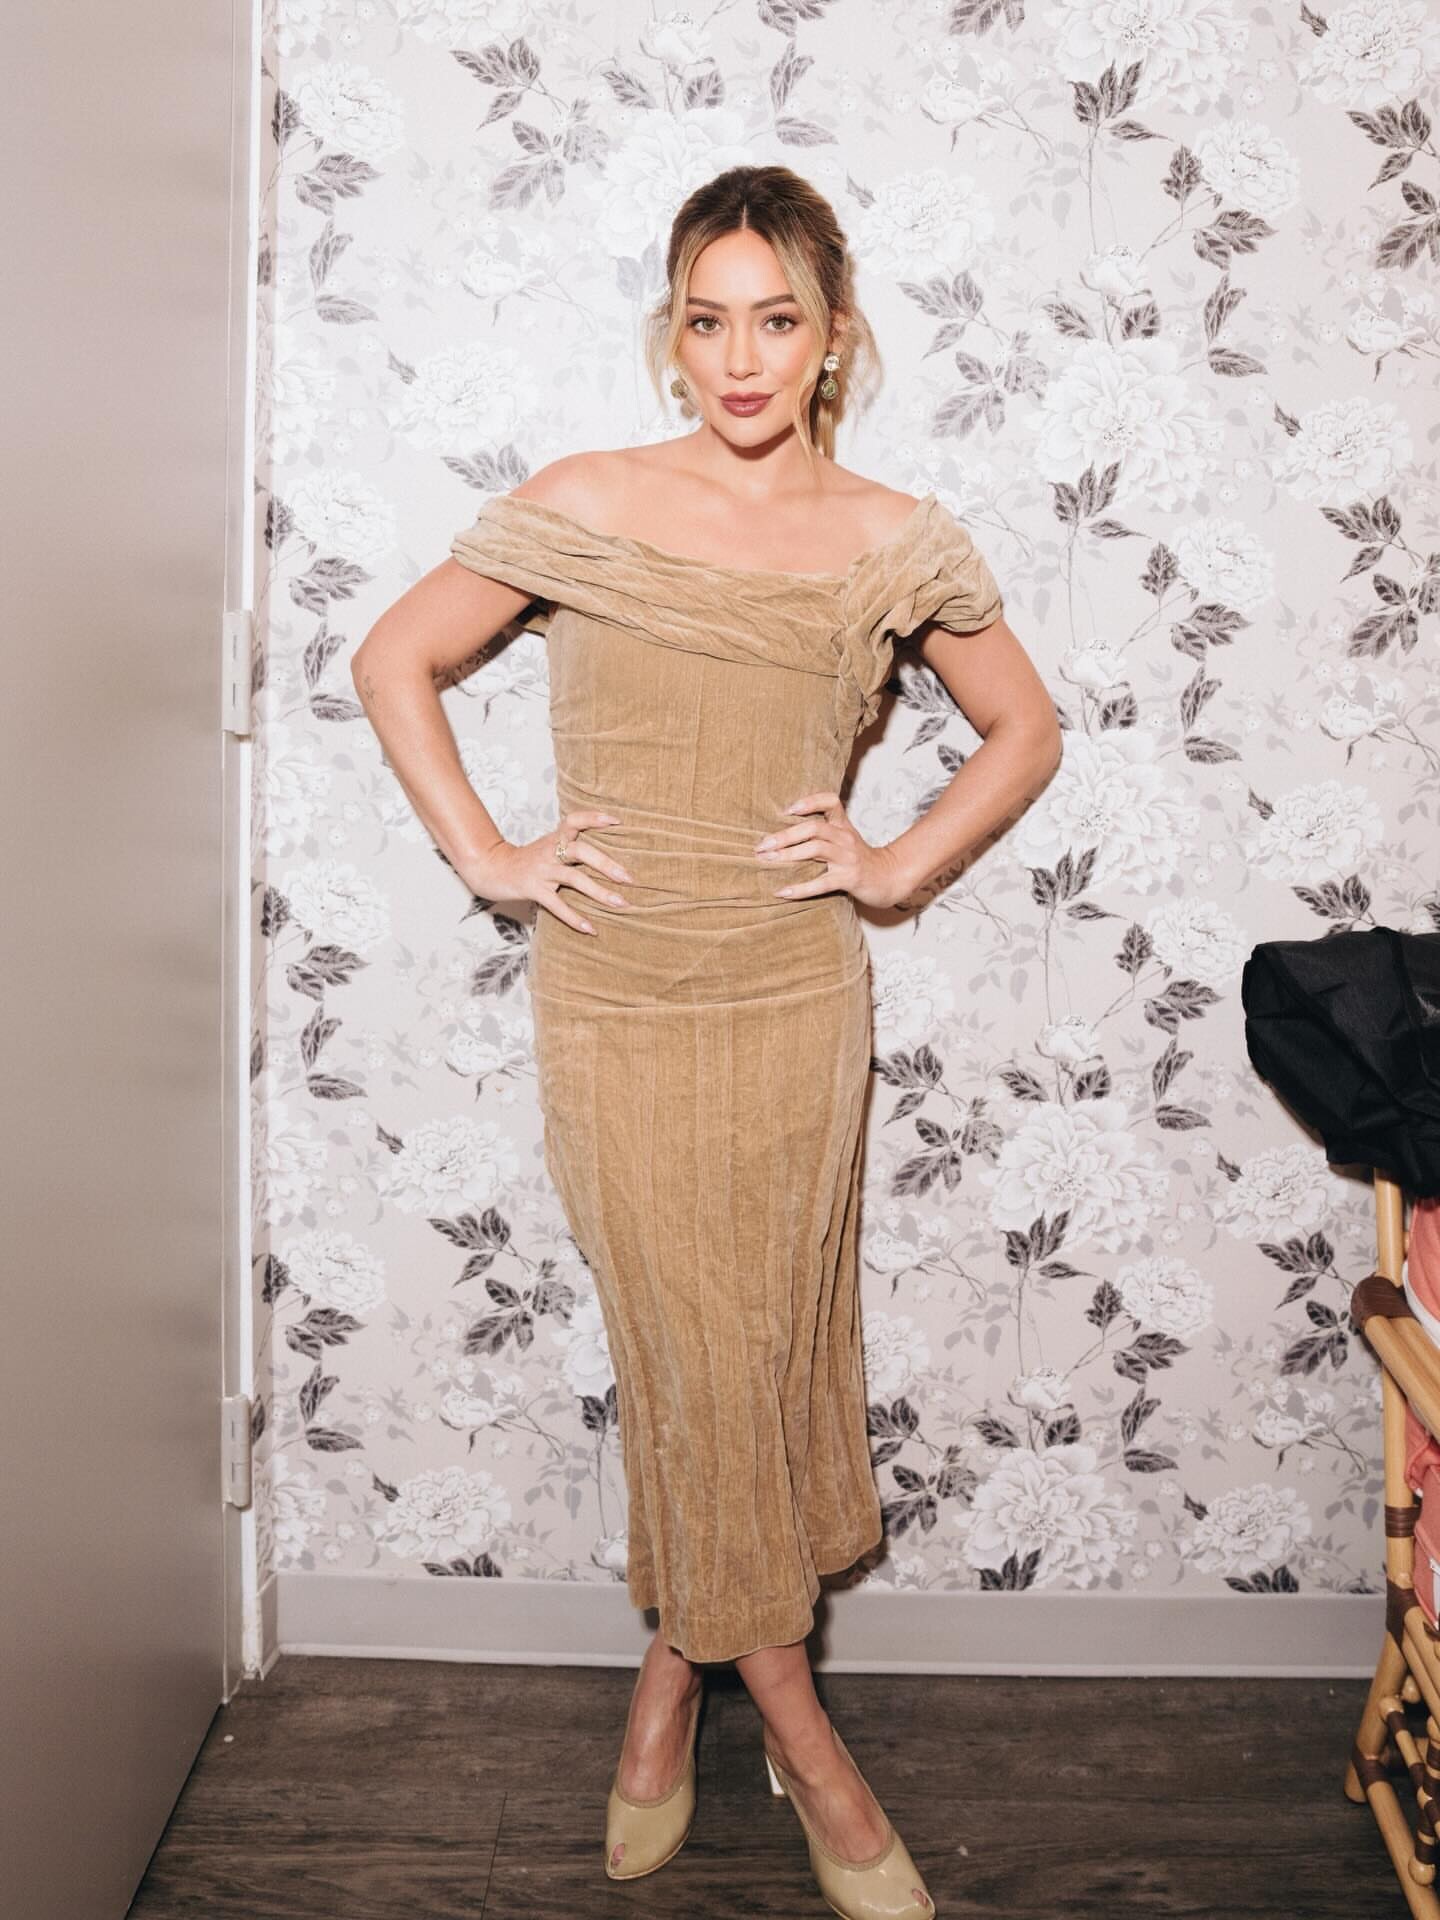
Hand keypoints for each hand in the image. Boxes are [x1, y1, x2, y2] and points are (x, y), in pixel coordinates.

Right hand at [460, 809, 633, 935]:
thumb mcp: (548, 846)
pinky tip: (591, 929)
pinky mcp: (534, 890)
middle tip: (630, 878)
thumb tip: (607, 855)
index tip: (617, 821)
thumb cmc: (528, 860)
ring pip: (574, 878)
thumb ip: (571, 846)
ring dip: (600, 892)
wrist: (492, 869)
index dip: (594, 818)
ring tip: (622, 904)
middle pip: (581, 851)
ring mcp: (541, 871)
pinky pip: (557, 905)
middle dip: (607, 864)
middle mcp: (549, 852)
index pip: (575, 821)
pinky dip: (575, 918)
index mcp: (554, 838)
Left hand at [754, 789, 911, 909]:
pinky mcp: (849, 879)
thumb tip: (783, 834)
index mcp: (843, 826)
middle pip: (814, 828)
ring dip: (788, 855)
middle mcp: (845, 838)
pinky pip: (821, 883)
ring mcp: (848, 858)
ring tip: (766, 861)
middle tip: (762, 846)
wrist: (890, 878)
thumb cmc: (860, 859)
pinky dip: (800, 888)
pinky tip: (782, 891)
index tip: (787, 810)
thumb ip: (823, 832)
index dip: (810, 802)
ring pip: (815, 850)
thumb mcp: (845, 839)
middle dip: (785, 836)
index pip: (830, 801)